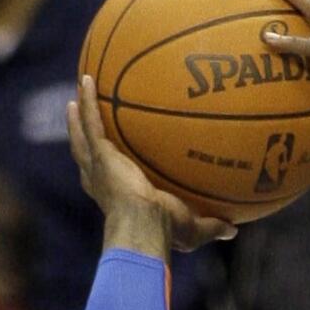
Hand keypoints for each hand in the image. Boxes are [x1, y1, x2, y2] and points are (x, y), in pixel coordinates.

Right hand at [67, 75, 236, 253]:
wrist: (145, 225)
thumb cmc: (166, 231)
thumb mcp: (194, 229)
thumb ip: (212, 225)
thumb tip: (232, 229)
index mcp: (118, 197)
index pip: (109, 181)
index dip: (106, 170)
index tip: (109, 158)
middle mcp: (102, 181)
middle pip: (87, 156)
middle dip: (84, 139)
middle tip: (82, 123)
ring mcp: (98, 166)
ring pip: (83, 136)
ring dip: (79, 116)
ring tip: (77, 97)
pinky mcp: (100, 154)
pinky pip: (92, 121)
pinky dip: (90, 100)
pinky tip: (89, 78)